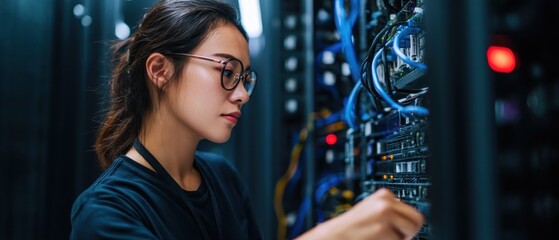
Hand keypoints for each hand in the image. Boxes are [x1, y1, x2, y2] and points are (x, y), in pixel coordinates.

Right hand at [296, 188, 423, 239]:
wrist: (333, 237)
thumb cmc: (351, 228)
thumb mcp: (372, 212)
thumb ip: (390, 211)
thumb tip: (413, 219)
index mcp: (384, 194)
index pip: (412, 211)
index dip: (405, 224)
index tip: (396, 228)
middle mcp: (386, 201)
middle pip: (417, 220)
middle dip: (407, 231)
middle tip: (390, 235)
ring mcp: (385, 214)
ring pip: (410, 232)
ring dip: (398, 239)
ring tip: (378, 237)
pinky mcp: (383, 229)